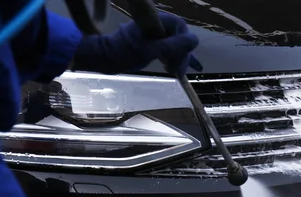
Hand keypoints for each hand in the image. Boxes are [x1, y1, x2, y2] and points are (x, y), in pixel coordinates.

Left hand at [72, 11, 202, 76]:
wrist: (105, 59)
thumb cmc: (124, 52)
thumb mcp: (151, 50)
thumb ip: (173, 45)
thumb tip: (195, 40)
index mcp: (156, 21)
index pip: (180, 27)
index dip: (183, 42)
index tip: (180, 57)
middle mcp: (157, 26)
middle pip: (179, 38)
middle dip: (181, 55)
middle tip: (177, 71)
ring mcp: (155, 36)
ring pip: (175, 46)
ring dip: (178, 60)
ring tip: (175, 73)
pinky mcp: (153, 46)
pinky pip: (169, 51)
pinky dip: (174, 60)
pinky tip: (180, 70)